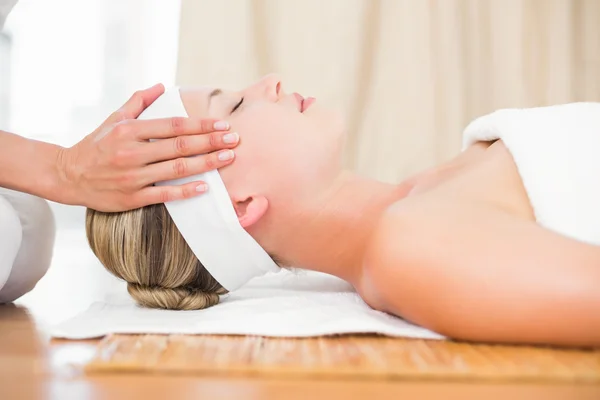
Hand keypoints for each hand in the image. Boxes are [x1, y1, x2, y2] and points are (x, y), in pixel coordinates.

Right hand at [56, 84, 238, 211]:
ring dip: (206, 164)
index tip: (222, 124)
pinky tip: (204, 187)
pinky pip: (164, 194)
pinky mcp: (132, 197)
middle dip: (210, 142)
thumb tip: (161, 86)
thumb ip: (138, 102)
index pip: (173, 126)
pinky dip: (185, 190)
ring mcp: (132, 176)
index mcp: (129, 130)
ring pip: (176, 169)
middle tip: (234, 140)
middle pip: (180, 146)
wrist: (68, 176)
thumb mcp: (114, 119)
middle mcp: (132, 152)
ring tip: (227, 158)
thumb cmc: (96, 145)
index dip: (200, 125)